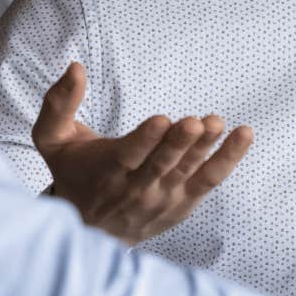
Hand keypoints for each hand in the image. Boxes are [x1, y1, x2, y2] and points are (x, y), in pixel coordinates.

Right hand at [31, 61, 253, 245]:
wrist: (91, 228)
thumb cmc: (73, 172)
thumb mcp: (52, 139)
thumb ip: (59, 104)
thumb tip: (75, 67)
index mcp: (106, 171)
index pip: (128, 157)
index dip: (146, 140)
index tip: (161, 119)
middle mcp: (136, 190)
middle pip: (162, 165)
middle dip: (179, 144)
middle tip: (196, 122)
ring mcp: (163, 199)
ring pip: (188, 172)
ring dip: (206, 148)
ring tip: (218, 123)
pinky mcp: (184, 203)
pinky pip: (210, 180)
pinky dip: (228, 159)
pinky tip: (243, 135)